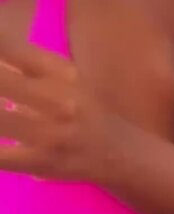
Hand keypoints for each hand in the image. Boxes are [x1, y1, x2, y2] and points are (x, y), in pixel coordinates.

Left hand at [0, 36, 116, 182]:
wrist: (122, 153)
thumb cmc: (90, 112)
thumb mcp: (69, 81)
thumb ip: (32, 68)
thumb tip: (0, 54)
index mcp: (61, 76)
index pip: (15, 51)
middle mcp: (57, 100)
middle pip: (2, 81)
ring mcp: (49, 133)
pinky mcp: (41, 162)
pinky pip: (1, 154)